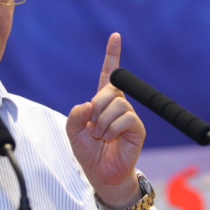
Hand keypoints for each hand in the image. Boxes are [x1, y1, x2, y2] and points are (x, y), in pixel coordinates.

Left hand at [66, 33, 145, 207]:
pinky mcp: (137, 128)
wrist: (100, 173)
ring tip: (101, 135)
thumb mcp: (73, 132)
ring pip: (117, 104)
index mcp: (103, 102)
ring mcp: (129, 116)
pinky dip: (112, 128)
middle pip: (110, 90)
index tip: (115, 36)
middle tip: (93, 127)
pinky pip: (126, 118)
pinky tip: (110, 138)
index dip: (112, 55)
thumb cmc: (89, 152)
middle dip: (96, 107)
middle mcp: (118, 105)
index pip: (108, 74)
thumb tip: (88, 104)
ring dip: (103, 122)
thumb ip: (75, 115)